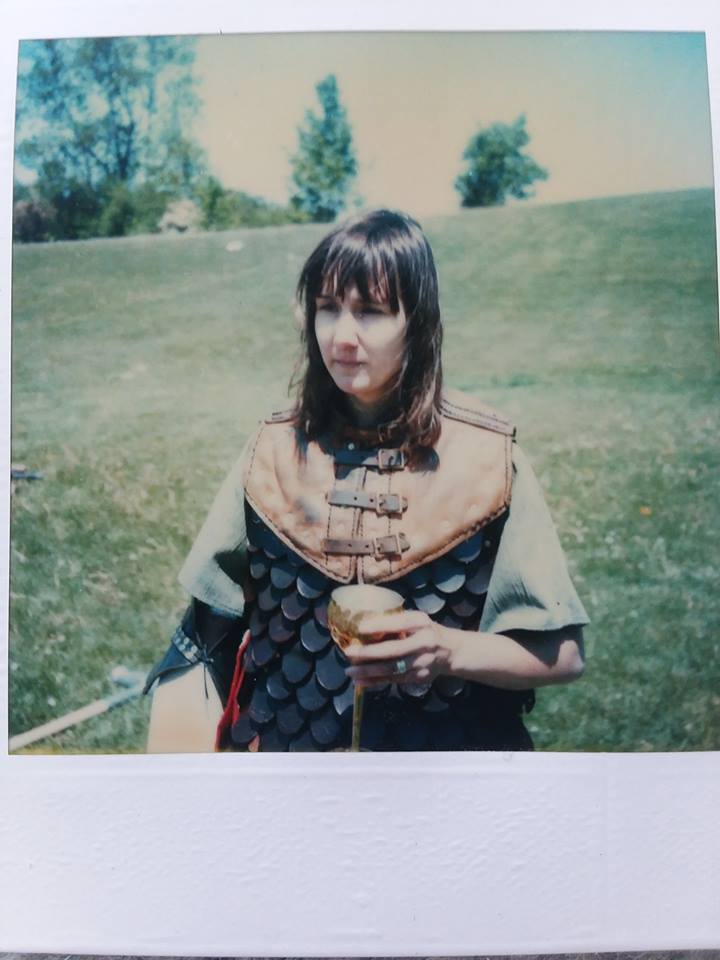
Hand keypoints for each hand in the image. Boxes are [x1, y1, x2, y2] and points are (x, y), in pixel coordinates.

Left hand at [343, 610, 457, 686]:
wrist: (450, 651)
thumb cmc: (425, 630)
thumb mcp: (415, 619)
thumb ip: (396, 622)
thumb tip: (364, 625)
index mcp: (421, 623)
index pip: (400, 623)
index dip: (380, 626)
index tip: (360, 628)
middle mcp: (424, 643)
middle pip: (394, 650)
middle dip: (369, 653)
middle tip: (349, 652)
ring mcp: (422, 663)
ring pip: (392, 669)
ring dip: (368, 671)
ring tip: (350, 671)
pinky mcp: (419, 677)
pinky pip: (393, 680)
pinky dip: (375, 681)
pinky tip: (360, 682)